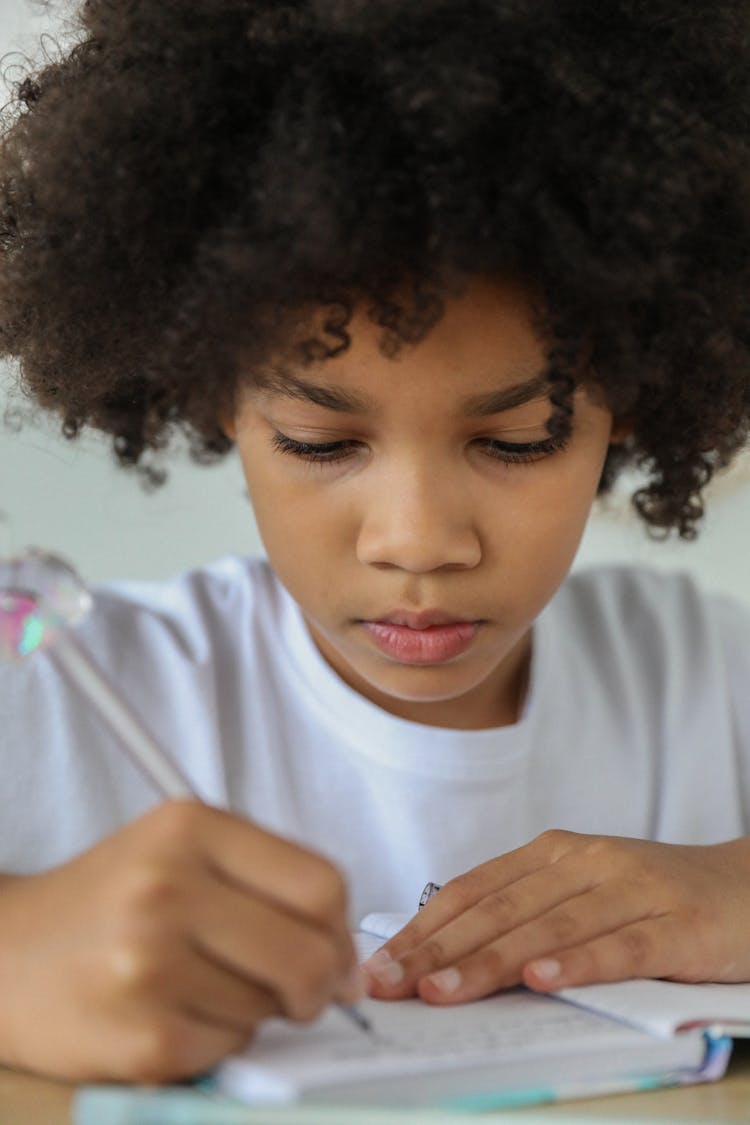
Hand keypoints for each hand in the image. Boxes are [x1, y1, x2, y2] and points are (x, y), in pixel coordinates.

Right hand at [0, 801, 359, 1081]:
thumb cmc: (108, 901)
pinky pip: (230, 1049)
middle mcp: (166, 888)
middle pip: (310, 953)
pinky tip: (173, 1012)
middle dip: (318, 983)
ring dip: (253, 1007)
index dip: (341, 928)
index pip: (320, 883)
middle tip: (296, 989)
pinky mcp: (143, 1041)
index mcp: (188, 827)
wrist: (7, 955)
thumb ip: (269, 882)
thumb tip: (352, 960)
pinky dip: (216, 1040)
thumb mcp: (182, 851)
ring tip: (198, 983)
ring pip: (270, 1007)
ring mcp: (150, 966)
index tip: (335, 948)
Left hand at [362, 830, 749, 1004]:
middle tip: (390, 985)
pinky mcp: (676, 926)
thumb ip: (523, 913)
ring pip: (549, 928)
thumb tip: (441, 955)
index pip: (472, 890)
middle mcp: (584, 863)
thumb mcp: (579, 892)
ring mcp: (631, 891)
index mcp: (551, 854)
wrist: (746, 886)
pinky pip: (620, 947)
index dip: (422, 928)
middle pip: (499, 909)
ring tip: (442, 990)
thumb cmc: (649, 898)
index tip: (380, 965)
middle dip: (437, 950)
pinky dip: (579, 964)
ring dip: (490, 961)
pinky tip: (542, 982)